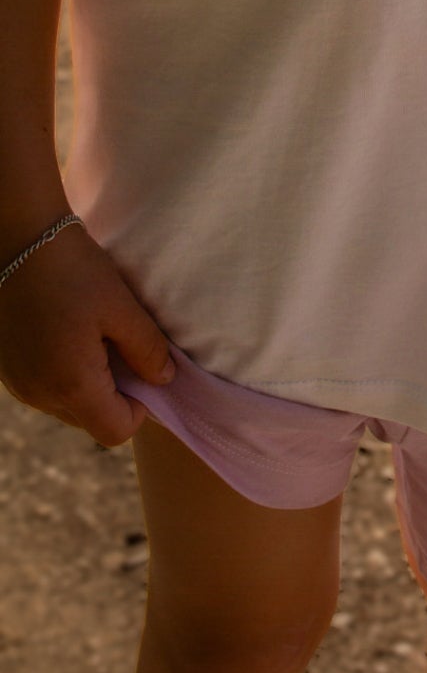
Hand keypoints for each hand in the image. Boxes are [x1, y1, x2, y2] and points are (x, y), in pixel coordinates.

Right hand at [0, 221, 174, 446]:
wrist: (17, 240)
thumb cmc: (74, 269)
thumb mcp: (121, 306)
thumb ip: (147, 348)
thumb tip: (164, 379)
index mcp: (70, 385)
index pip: (114, 432)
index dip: (140, 409)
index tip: (147, 370)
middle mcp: (39, 395)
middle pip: (90, 421)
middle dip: (116, 395)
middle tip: (125, 347)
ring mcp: (19, 385)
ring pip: (67, 406)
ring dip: (90, 384)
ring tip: (97, 335)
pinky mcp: (8, 371)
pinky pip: (46, 388)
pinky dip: (65, 373)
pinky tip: (71, 332)